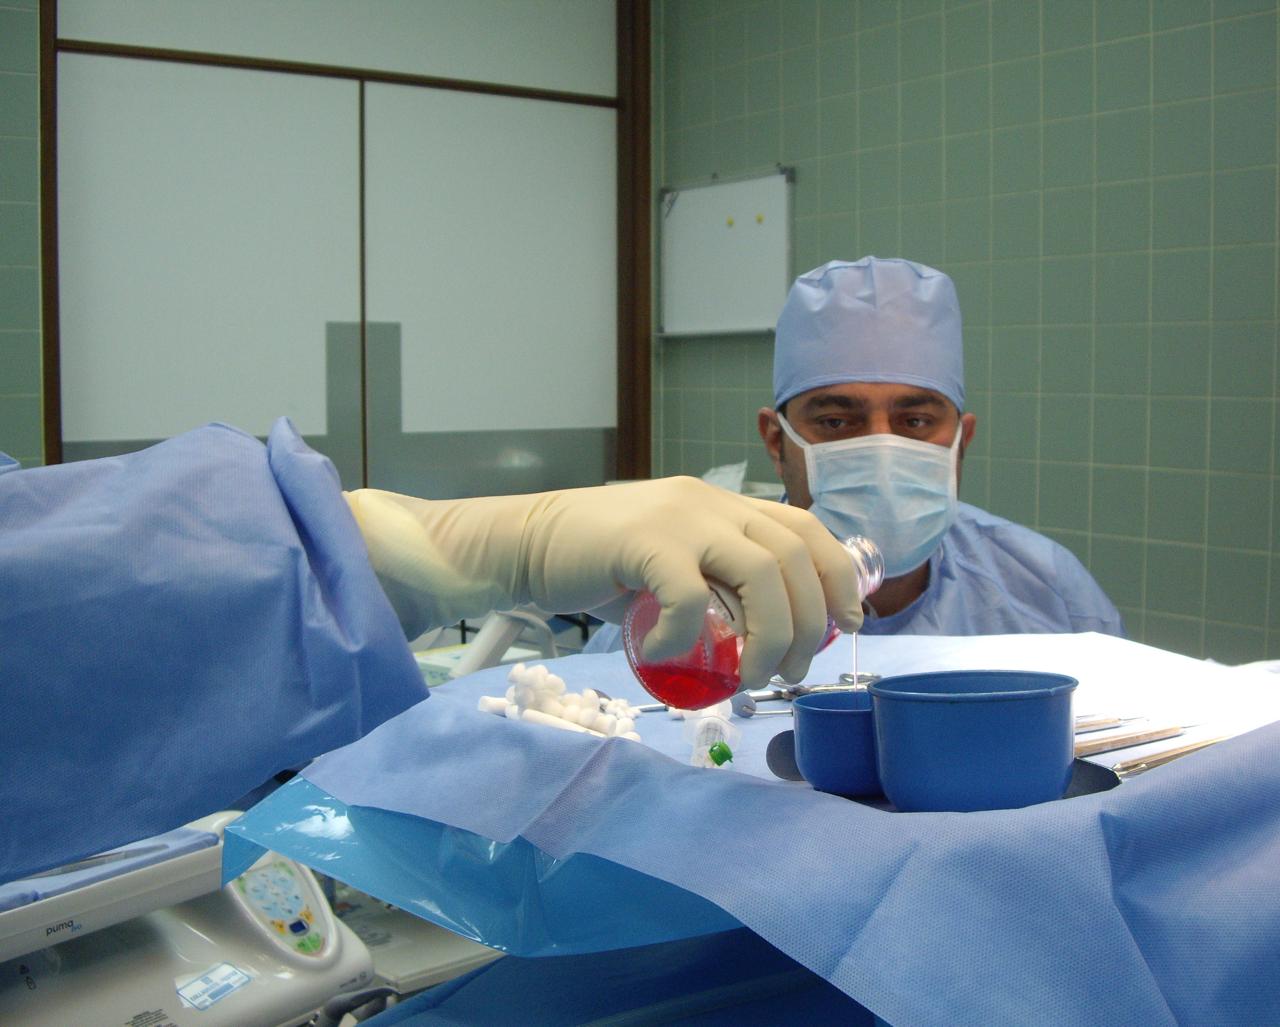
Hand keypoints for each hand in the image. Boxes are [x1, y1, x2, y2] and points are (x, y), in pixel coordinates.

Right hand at [345, 477, 862, 685]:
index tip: (846, 622)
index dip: (837, 575)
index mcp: (723, 504)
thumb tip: (751, 634)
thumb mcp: (670, 563)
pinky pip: (689, 595)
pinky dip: (688, 634)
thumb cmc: (599, 563)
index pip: (805, 527)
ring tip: (750, 676)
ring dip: (770, 635)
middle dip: (808, 622)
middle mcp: (710, 502)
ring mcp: (679, 517)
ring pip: (761, 572)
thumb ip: (711, 582)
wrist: (527, 544)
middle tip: (789, 670)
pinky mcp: (643, 540)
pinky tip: (668, 654)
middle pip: (793, 556)